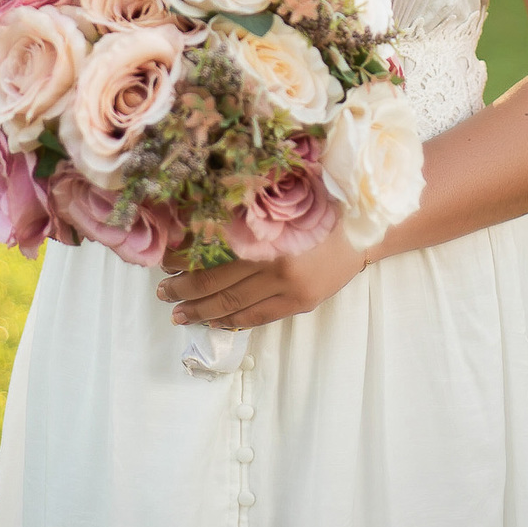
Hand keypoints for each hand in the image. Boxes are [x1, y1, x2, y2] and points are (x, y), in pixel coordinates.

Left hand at [157, 226, 366, 329]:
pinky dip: (233, 320)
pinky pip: (257, 317)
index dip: (187, 260)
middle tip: (163, 292)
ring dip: (202, 310)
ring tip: (179, 313)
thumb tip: (202, 226)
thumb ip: (249, 217)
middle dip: (185, 290)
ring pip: (234, 305)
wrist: (364, 230)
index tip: (166, 261)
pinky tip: (215, 321)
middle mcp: (275, 264)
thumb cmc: (320, 207)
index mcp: (268, 235)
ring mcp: (288, 288)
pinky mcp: (299, 303)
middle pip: (218, 283)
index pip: (214, 253)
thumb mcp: (282, 205)